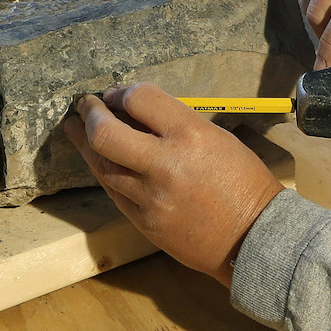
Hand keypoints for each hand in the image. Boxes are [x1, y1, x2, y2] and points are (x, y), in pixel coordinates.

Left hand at [63, 84, 281, 286]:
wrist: (254, 238)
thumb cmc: (244, 182)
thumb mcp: (217, 138)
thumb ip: (176, 123)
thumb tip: (136, 112)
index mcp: (191, 135)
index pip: (139, 98)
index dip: (121, 92)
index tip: (115, 94)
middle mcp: (165, 164)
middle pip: (106, 133)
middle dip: (90, 114)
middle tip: (85, 105)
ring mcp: (151, 197)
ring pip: (101, 164)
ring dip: (84, 143)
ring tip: (76, 128)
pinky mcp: (144, 221)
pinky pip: (113, 191)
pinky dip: (103, 170)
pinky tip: (97, 160)